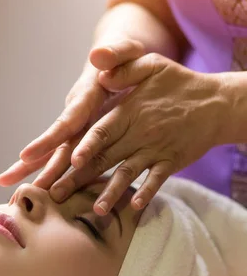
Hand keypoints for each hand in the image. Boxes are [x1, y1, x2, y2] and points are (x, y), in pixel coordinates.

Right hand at [0, 40, 144, 186]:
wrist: (122, 62)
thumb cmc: (127, 57)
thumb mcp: (127, 51)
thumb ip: (117, 53)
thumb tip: (97, 54)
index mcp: (85, 98)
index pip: (65, 122)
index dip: (48, 140)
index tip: (26, 155)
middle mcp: (76, 116)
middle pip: (52, 145)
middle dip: (31, 165)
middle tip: (8, 184)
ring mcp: (78, 129)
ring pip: (55, 155)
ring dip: (35, 175)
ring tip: (12, 195)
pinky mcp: (84, 137)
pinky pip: (70, 160)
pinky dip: (57, 177)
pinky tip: (46, 196)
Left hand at [48, 54, 224, 213]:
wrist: (217, 103)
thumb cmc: (179, 82)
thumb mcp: (152, 65)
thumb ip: (124, 67)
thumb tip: (99, 72)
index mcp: (130, 112)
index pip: (102, 131)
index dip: (86, 146)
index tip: (70, 162)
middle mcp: (140, 133)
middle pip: (105, 158)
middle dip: (79, 178)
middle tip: (57, 194)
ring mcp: (155, 150)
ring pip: (128, 174)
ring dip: (111, 193)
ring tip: (96, 210)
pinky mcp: (171, 162)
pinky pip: (157, 180)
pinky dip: (147, 193)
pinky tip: (135, 207)